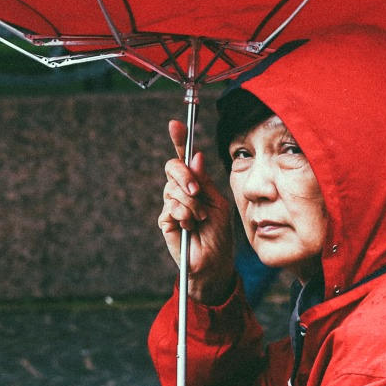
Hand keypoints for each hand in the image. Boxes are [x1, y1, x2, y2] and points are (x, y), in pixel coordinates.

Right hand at [158, 118, 236, 302]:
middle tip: (197, 192)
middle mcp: (182, 190)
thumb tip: (196, 157)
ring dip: (192, 205)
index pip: (185, 158)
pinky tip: (191, 227)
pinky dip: (185, 215)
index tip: (175, 124)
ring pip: (173, 189)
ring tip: (200, 219)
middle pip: (173, 168)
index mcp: (197, 183)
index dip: (179, 140)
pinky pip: (171, 207)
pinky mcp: (165, 220)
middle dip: (185, 176)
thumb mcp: (219, 202)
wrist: (214, 262)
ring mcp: (172, 205)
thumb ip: (206, 181)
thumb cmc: (220, 233)